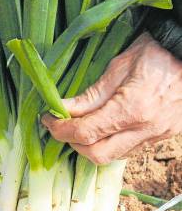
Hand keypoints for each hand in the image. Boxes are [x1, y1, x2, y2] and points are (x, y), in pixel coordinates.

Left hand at [42, 33, 181, 164]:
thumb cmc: (155, 53)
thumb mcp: (118, 67)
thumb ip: (90, 95)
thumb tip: (62, 110)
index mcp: (132, 108)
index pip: (85, 133)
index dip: (60, 130)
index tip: (49, 121)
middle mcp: (144, 130)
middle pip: (97, 155)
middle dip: (74, 144)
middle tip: (64, 127)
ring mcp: (155, 137)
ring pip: (112, 157)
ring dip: (91, 147)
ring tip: (83, 128)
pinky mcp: (160, 138)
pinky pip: (126, 151)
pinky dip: (109, 144)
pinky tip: (104, 129)